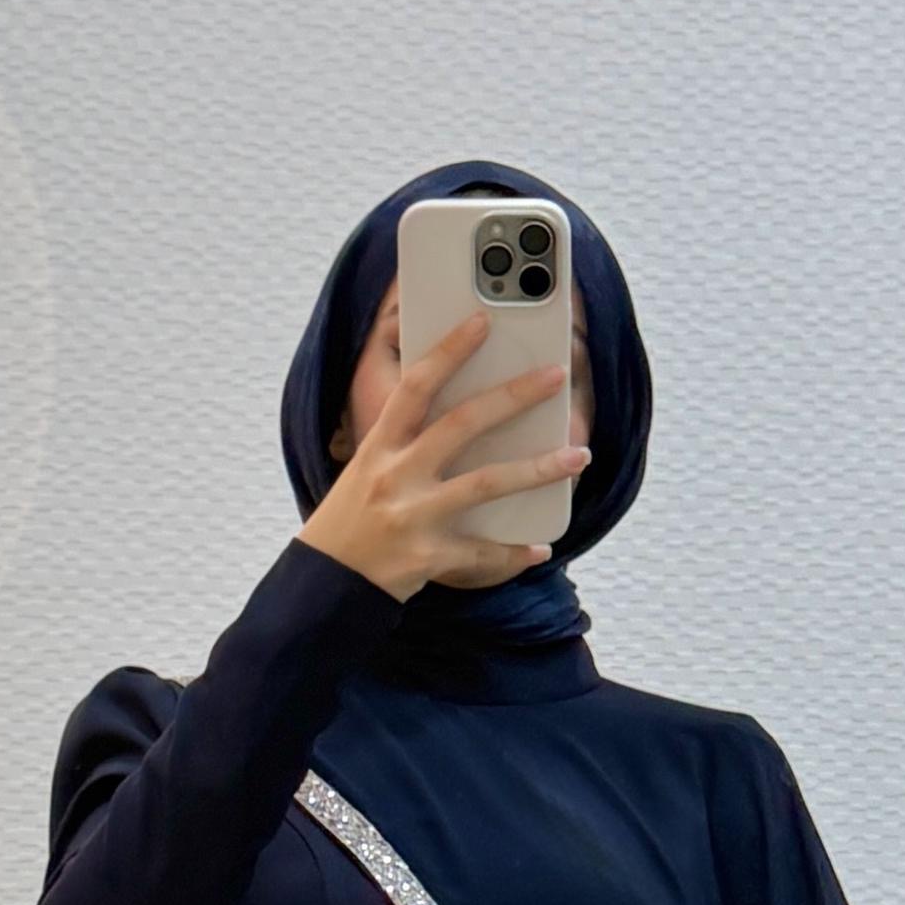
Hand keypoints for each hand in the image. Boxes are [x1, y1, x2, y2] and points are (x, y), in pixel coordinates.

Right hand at [297, 311, 588, 599]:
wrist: (326, 583)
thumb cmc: (350, 520)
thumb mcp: (367, 470)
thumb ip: (407, 443)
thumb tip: (469, 414)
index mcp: (379, 447)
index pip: (416, 387)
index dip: (449, 351)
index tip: (483, 321)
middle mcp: (395, 476)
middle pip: (462, 424)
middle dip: (514, 395)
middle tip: (556, 373)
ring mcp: (413, 517)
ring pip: (486, 483)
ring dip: (538, 469)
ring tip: (578, 456)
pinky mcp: (428, 558)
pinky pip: (482, 553)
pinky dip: (514, 551)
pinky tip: (540, 547)